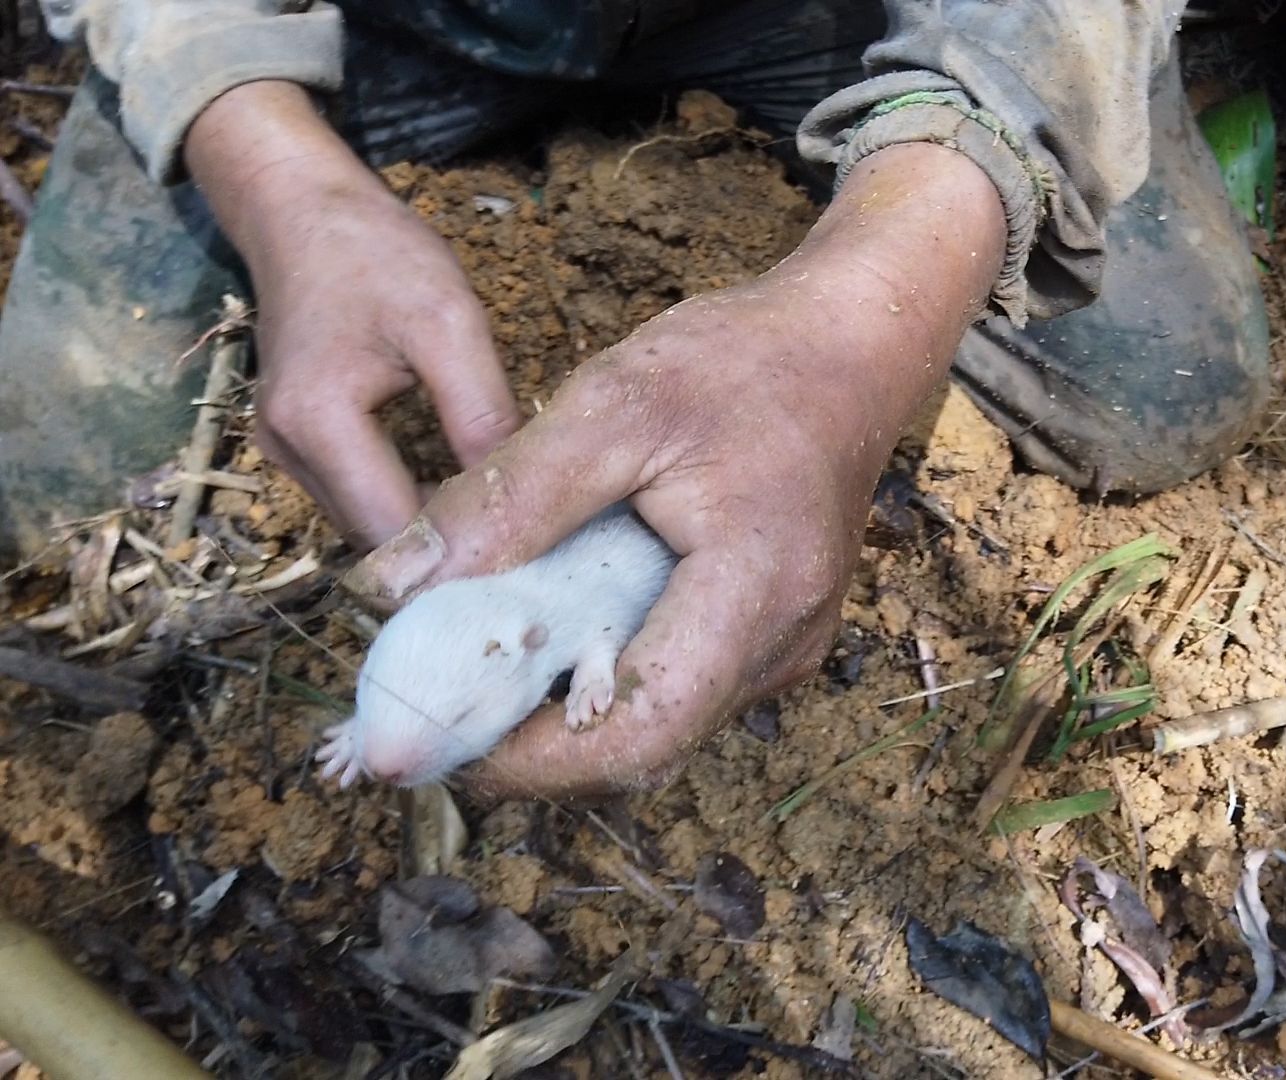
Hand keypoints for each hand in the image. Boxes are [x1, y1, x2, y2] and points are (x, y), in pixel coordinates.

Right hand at [186, 83, 521, 545]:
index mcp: (318, 420)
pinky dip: (402, 501)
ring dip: (424, 526)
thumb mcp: (449, 322)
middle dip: (445, 544)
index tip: (527, 550)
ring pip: (365, 524)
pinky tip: (453, 487)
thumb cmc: (376, 254)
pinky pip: (355, 497)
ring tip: (494, 513)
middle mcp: (286, 450)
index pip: (394, 530)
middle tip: (523, 539)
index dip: (460, 549)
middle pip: (376, 538)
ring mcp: (282, 450)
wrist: (302, 212)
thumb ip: (480, 412)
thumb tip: (515, 497)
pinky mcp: (292, 444)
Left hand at [343, 142, 1007, 799]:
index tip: (433, 742)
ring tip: (476, 671)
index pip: (641, 732)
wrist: (850, 348)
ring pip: (662, 728)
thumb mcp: (612, 406)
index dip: (530, 763)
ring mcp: (786, 648)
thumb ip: (506, 499)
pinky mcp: (774, 636)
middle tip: (432, 710)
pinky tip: (549, 634)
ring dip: (565, 719)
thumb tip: (392, 587)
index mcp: (755, 590)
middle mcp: (783, 643)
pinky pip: (683, 690)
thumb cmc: (745, 363)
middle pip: (646, 748)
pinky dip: (606, 682)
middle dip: (531, 749)